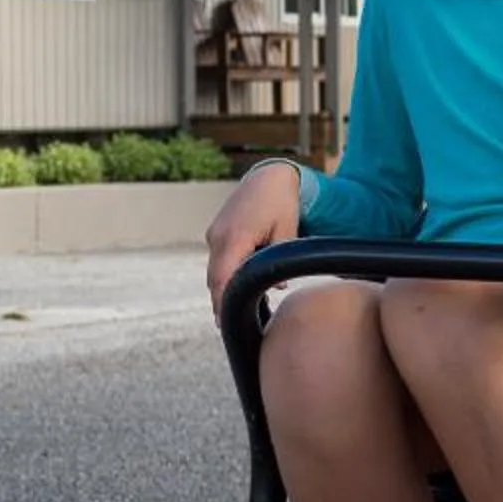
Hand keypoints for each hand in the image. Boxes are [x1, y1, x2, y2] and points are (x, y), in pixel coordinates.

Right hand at [204, 161, 303, 311]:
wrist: (269, 176)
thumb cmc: (282, 202)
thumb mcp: (287, 231)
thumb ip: (278, 259)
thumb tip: (276, 287)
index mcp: (235, 237)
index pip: (223, 278)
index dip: (222, 302)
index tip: (224, 321)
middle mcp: (218, 236)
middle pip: (215, 278)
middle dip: (219, 301)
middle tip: (226, 325)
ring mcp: (215, 233)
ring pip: (215, 270)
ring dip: (221, 289)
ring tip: (231, 312)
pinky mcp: (217, 232)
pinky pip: (218, 259)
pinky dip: (224, 274)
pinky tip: (235, 287)